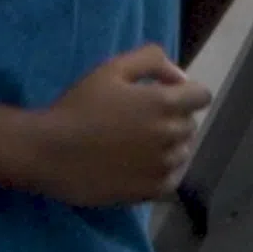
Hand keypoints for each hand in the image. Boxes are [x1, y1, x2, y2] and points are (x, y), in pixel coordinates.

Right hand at [25, 46, 213, 206]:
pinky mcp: (151, 191)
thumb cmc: (79, 106)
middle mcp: (171, 135)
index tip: (163, 95)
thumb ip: (151, 61)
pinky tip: (139, 165)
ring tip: (136, 144)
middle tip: (141, 119)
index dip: (185, 93)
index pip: (202, 96)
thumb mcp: (111, 68)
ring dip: (169, 146)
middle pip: (191, 124)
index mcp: (165, 103)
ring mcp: (163, 166)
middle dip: (174, 118)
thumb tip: (180, 76)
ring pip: (183, 152)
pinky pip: (173, 179)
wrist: (50, 151)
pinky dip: (164, 171)